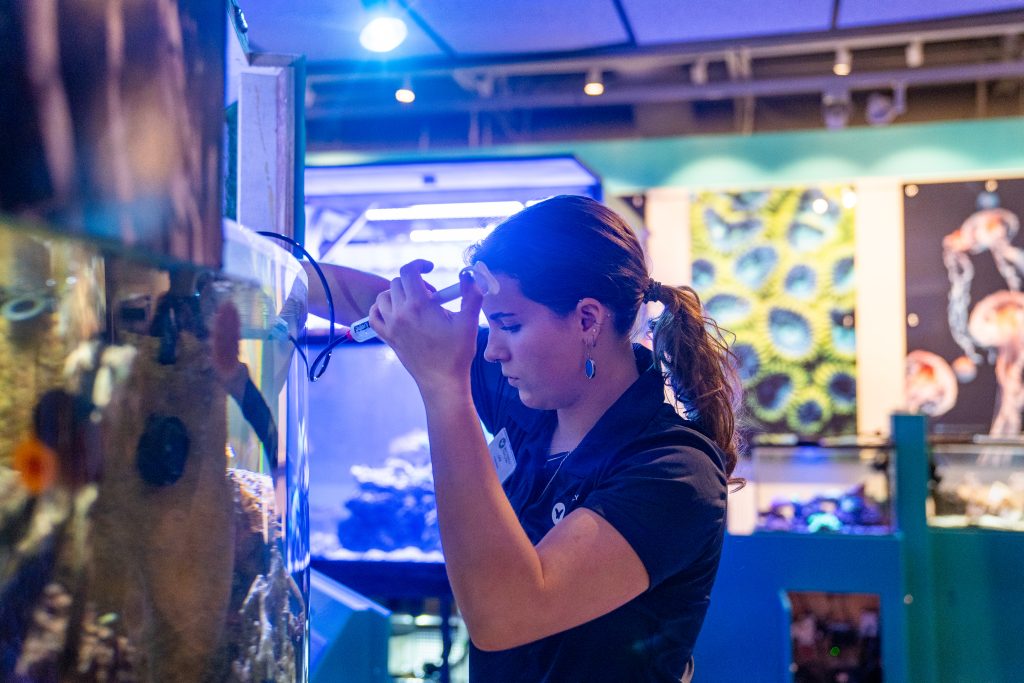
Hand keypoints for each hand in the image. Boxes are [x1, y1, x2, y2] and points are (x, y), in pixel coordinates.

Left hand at [369, 260, 483, 395]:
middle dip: (415, 283)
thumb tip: (470, 275)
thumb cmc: (457, 353)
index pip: (409, 271)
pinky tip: (394, 311)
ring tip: (414, 303)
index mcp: (419, 305)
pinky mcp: (388, 337)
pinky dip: (380, 309)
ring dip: (397, 294)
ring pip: (383, 297)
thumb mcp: (469, 322)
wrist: (442, 381)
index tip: (430, 268)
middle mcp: (400, 313)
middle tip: (431, 297)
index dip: (419, 264)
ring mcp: (391, 326)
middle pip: (398, 283)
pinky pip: (374, 316)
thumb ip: (471, 294)